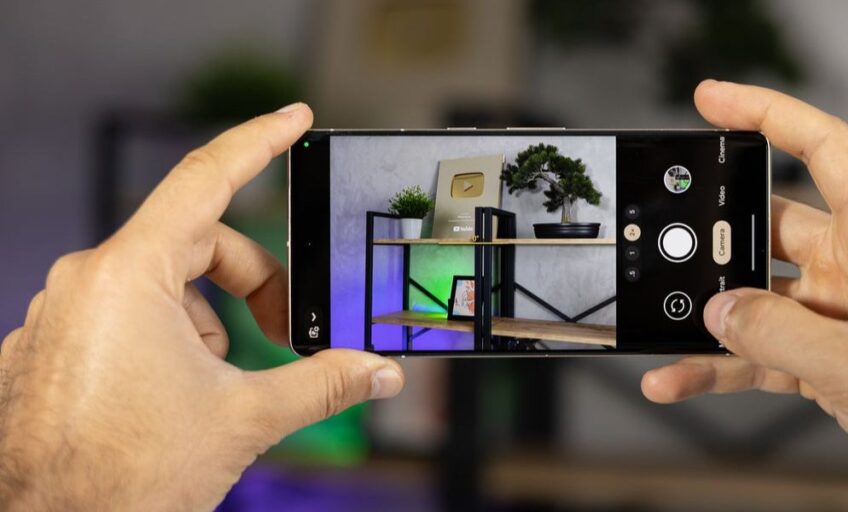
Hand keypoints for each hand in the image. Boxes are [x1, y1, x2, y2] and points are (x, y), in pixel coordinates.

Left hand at [0, 104, 404, 510]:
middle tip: (284, 327)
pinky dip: (164, 337)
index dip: (259, 142)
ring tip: (219, 380)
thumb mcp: (245, 418)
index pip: (206, 178)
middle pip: (193, 243)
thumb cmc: (124, 478)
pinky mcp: (50, 347)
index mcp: (128, 275)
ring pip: (157, 284)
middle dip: (250, 280)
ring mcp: (60, 315)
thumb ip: (323, 382)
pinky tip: (176, 391)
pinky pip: (120, 315)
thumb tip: (378, 371)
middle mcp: (84, 282)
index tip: (293, 119)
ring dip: (206, 318)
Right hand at [641, 81, 847, 511]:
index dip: (767, 113)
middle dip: (718, 238)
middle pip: (769, 226)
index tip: (713, 101)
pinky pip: (754, 352)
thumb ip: (779, 335)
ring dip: (710, 318)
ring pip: (753, 298)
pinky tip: (681, 378)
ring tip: (666, 329)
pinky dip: (717, 366)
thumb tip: (718, 313)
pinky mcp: (822, 357)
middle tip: (670, 247)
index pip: (823, 149)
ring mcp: (835, 313)